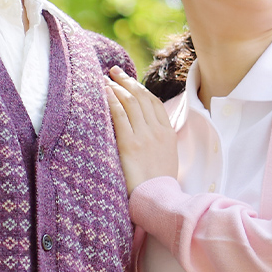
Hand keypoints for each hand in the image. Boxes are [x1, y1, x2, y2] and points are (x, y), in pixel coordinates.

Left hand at [104, 65, 178, 195]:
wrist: (157, 199)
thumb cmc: (158, 186)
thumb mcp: (167, 160)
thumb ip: (159, 144)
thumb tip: (148, 136)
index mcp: (168, 134)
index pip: (154, 103)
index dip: (140, 88)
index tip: (129, 81)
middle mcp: (157, 131)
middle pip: (141, 98)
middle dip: (127, 81)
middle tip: (114, 72)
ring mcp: (145, 136)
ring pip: (130, 103)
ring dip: (116, 87)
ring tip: (104, 79)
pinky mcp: (130, 144)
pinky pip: (120, 116)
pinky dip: (111, 101)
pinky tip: (103, 93)